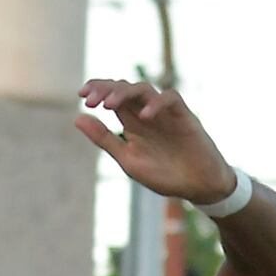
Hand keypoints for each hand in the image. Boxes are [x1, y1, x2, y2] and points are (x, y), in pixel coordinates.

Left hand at [75, 78, 233, 204]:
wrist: (198, 188)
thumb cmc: (164, 175)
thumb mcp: (128, 159)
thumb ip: (105, 139)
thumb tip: (77, 118)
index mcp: (132, 122)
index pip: (112, 96)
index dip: (98, 89)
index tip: (82, 94)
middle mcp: (147, 113)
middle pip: (125, 88)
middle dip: (106, 89)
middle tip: (92, 100)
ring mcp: (166, 113)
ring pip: (144, 89)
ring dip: (125, 93)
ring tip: (110, 105)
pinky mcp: (185, 116)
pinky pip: (170, 99)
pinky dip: (157, 104)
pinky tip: (144, 116)